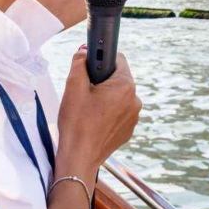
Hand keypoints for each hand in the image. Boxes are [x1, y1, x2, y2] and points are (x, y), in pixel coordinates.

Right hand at [56, 49, 140, 181]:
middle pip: (117, 79)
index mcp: (126, 86)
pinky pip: (119, 113)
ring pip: (118, 96)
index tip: (89, 68)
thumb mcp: (73, 86)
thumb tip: (84, 52)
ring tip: (87, 109)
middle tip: (84, 92)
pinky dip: (108, 113)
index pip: (117, 59)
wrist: (79, 157)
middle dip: (101, 81)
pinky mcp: (128, 130)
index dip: (100, 60)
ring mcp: (134, 117)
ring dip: (104, 97)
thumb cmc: (76, 122)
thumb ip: (79, 62)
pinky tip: (93, 121)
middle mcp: (135, 100)